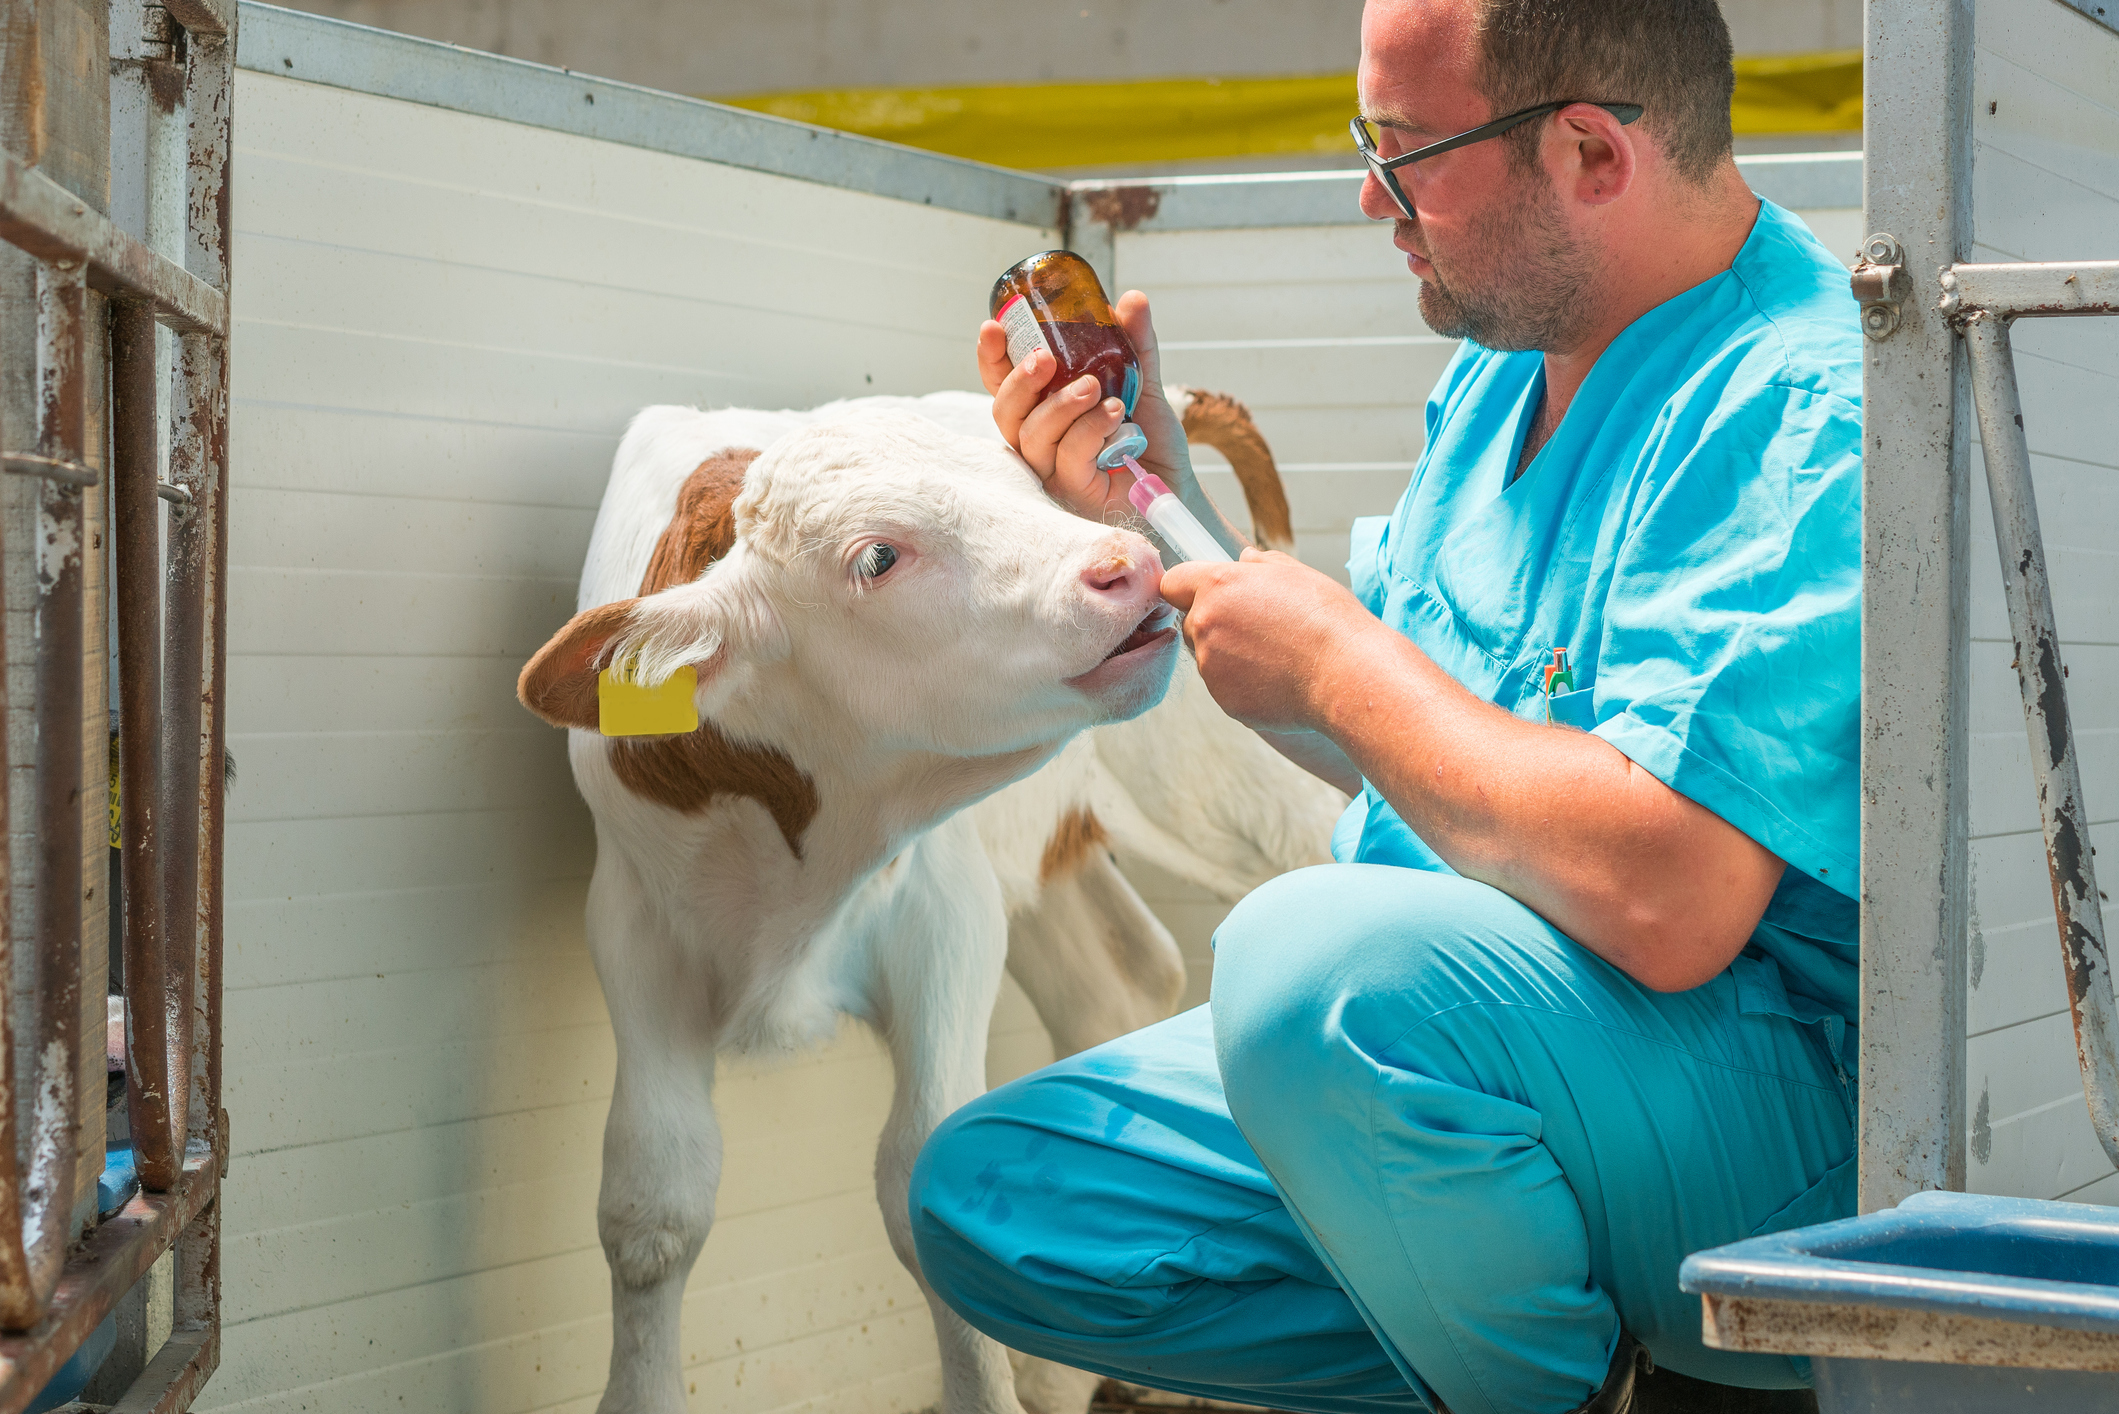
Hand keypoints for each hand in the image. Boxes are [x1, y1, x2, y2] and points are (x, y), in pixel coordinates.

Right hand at [978, 290, 1195, 522]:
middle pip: (1005, 411)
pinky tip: (1115, 416)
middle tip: (1044, 359)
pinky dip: (1089, 429)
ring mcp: (1052, 469)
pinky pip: (1068, 456)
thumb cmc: (1149, 442)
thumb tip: (1131, 298)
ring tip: (1094, 388)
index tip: (994, 327)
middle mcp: (1040, 440)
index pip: (1003, 384)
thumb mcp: (1143, 384)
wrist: (1175, 486)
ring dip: (1060, 405)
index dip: (992, 358)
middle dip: (1018, 381)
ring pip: (1032, 434)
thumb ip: (1135, 345)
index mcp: (1044, 410)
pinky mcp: (1073, 491)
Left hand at [1159, 548, 1381, 733]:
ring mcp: (1211, 666)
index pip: (1174, 582)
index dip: (1190, 587)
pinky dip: (1243, 683)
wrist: (1346, 675)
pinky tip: (1277, 678)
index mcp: (1218, 586)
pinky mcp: (1223, 700)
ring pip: (1208, 656)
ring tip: (1275, 655)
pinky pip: (1224, 686)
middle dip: (1215, 622)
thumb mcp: (1298, 575)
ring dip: (1229, 654)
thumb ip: (1262, 564)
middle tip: (1258, 627)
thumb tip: (1246, 559)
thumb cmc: (1328, 620)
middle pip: (1191, 621)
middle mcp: (1205, 624)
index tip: (1207, 594)